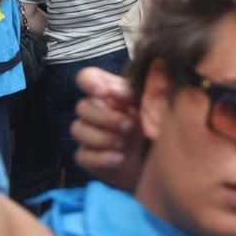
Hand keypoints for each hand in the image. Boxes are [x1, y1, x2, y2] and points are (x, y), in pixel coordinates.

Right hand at [71, 67, 143, 190]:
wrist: (156, 157)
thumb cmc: (154, 122)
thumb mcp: (151, 104)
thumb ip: (138, 92)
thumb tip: (116, 90)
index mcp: (109, 91)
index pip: (87, 77)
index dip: (90, 82)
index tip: (104, 92)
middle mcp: (94, 110)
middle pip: (82, 106)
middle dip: (105, 116)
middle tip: (129, 124)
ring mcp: (87, 133)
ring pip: (79, 130)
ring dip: (103, 137)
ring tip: (124, 143)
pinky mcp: (86, 156)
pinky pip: (82, 155)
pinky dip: (101, 157)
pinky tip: (119, 158)